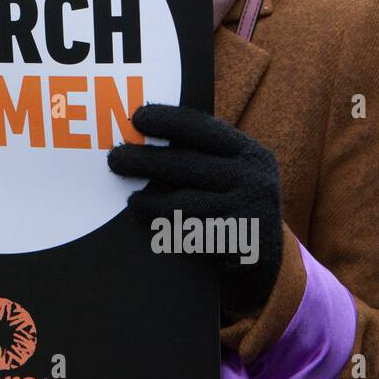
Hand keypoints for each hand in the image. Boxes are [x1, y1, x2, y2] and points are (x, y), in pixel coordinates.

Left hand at [108, 104, 283, 318]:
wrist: (264, 260)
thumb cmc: (233, 207)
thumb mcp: (230, 175)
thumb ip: (200, 158)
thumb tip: (139, 143)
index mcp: (249, 152)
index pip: (203, 128)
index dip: (167, 120)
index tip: (136, 118)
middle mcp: (254, 176)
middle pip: (185, 164)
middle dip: (144, 160)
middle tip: (114, 160)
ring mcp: (249, 210)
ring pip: (183, 203)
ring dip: (150, 203)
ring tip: (132, 203)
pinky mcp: (238, 243)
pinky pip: (191, 234)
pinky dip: (169, 232)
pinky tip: (155, 230)